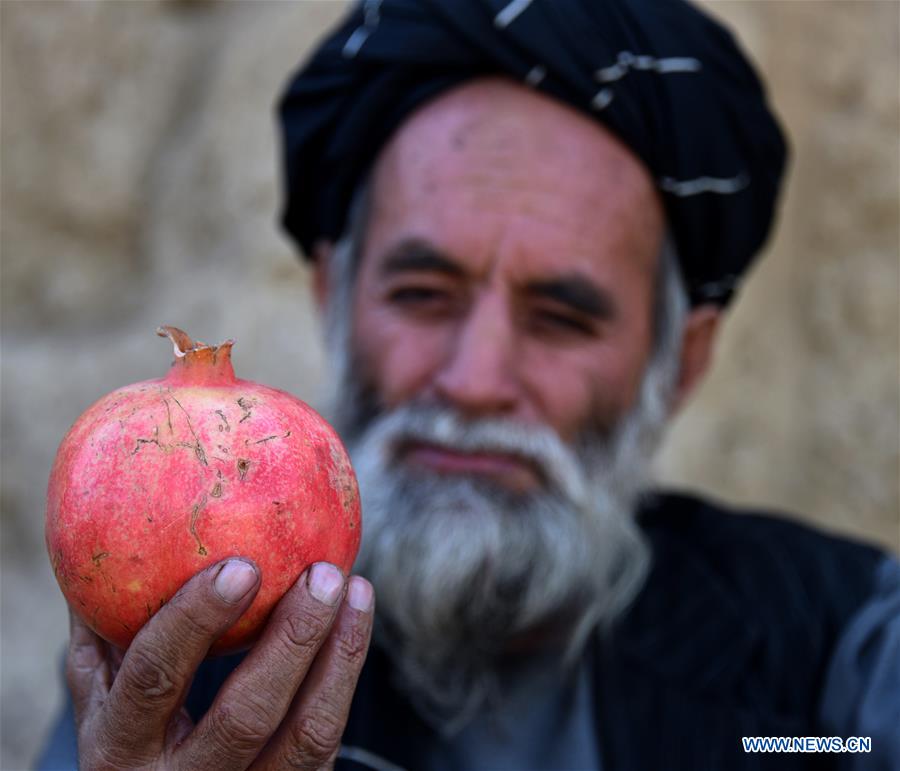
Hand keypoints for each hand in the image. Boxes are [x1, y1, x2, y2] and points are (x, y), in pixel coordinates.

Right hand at [67, 558, 373, 769]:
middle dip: (291, 638)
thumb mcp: (100, 704)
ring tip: (355, 587)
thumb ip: (102, 638)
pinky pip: (328, 738)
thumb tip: (100, 549)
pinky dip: (346, 673)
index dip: (195, 622)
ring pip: (308, 734)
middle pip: (247, 714)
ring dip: (340, 654)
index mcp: (120, 752)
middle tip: (323, 573)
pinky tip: (355, 618)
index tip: (242, 565)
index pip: (155, 681)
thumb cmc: (131, 740)